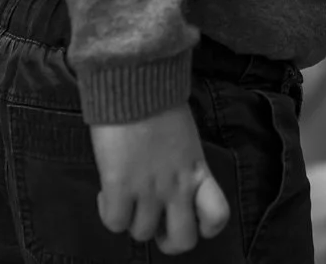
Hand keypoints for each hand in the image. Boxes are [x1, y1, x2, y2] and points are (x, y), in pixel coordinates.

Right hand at [92, 105, 230, 254]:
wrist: (136, 83)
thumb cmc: (159, 101)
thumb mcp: (185, 138)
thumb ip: (182, 164)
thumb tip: (166, 177)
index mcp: (198, 171)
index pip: (218, 216)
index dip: (206, 226)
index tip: (190, 213)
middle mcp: (178, 187)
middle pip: (182, 241)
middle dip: (166, 238)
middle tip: (153, 217)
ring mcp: (149, 189)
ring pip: (142, 234)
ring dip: (132, 219)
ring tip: (125, 195)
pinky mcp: (119, 186)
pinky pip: (115, 223)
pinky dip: (109, 212)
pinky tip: (107, 193)